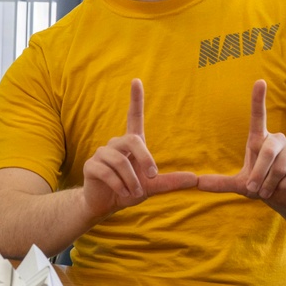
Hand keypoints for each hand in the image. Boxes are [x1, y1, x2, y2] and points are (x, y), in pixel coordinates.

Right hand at [81, 79, 196, 218]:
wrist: (105, 205)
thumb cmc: (128, 190)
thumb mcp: (151, 188)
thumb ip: (170, 182)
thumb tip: (195, 178)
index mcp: (131, 145)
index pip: (133, 116)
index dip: (135, 99)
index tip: (136, 80)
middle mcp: (115, 144)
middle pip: (132, 139)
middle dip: (145, 157)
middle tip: (152, 175)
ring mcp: (101, 154)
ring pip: (119, 161)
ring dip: (130, 180)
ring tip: (133, 192)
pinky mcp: (90, 166)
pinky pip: (107, 172)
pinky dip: (118, 185)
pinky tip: (122, 193)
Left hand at [197, 79, 285, 208]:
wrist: (282, 196)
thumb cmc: (260, 184)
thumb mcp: (240, 184)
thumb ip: (220, 183)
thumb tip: (197, 183)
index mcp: (259, 140)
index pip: (258, 116)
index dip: (258, 99)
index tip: (259, 82)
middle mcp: (277, 139)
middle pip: (268, 150)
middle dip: (259, 173)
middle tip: (255, 188)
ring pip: (280, 164)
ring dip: (271, 182)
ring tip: (268, 189)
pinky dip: (285, 184)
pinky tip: (284, 186)